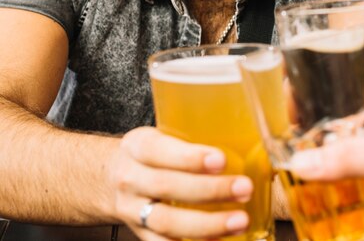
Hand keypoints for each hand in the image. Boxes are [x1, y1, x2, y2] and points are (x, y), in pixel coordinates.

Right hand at [109, 126, 252, 239]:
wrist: (109, 178)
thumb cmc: (151, 152)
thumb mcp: (162, 134)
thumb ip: (193, 136)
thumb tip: (252, 139)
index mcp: (138, 146)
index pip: (160, 150)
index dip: (190, 157)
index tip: (221, 159)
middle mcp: (131, 179)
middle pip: (168, 187)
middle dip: (210, 191)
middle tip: (244, 188)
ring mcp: (133, 211)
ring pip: (167, 223)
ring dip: (208, 225)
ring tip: (240, 221)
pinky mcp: (140, 234)